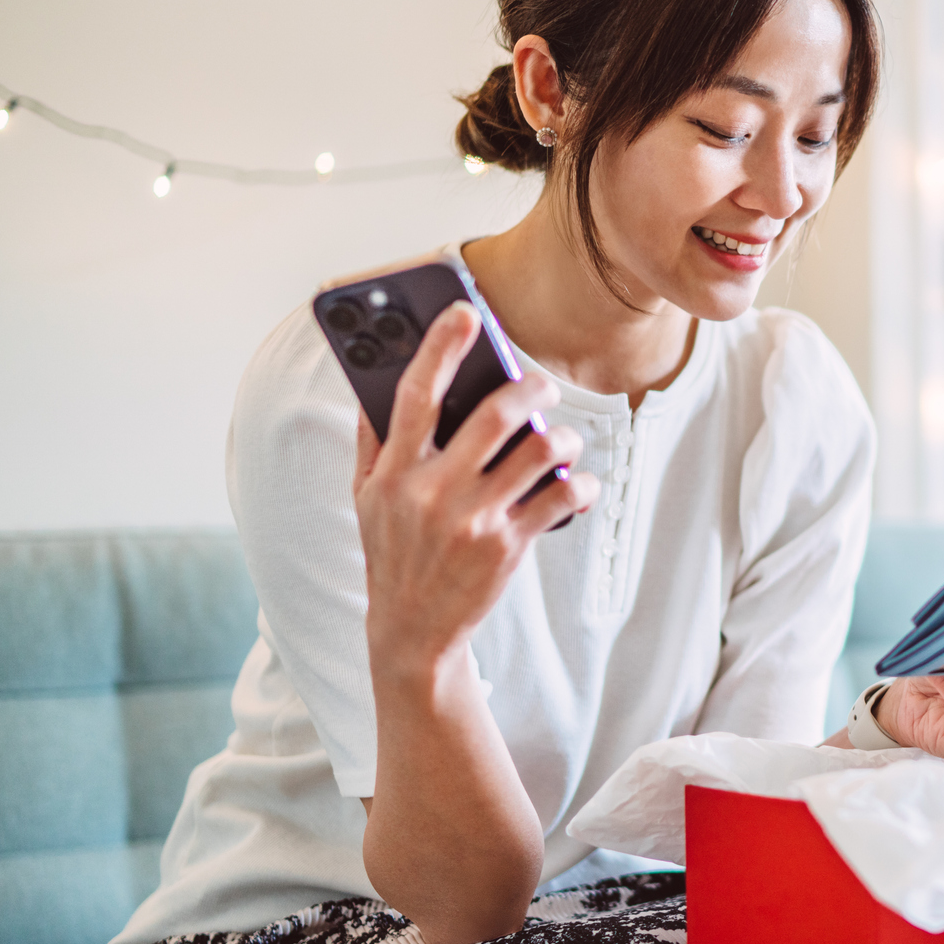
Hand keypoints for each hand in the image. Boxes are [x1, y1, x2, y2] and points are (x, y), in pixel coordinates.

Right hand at [354, 303, 600, 682]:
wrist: (412, 632)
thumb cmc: (392, 553)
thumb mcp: (365, 499)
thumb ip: (373, 441)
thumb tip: (375, 382)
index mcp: (395, 472)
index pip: (416, 395)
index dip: (440, 347)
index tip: (465, 312)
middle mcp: (433, 491)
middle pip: (494, 415)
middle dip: (530, 387)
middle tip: (542, 385)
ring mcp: (473, 520)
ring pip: (537, 452)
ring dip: (559, 436)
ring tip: (559, 438)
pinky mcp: (508, 547)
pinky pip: (560, 500)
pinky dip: (578, 485)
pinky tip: (576, 483)